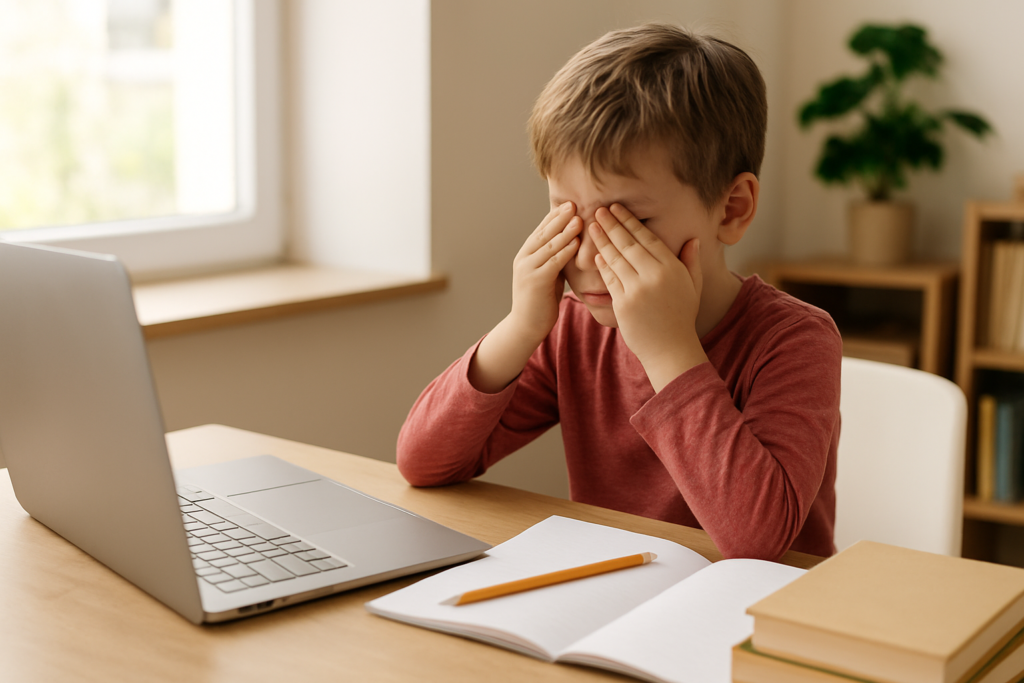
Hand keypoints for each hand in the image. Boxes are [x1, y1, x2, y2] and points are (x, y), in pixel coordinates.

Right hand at [467, 203, 580, 393]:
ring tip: (579, 218)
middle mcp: (523, 258)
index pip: (541, 230)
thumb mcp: (547, 274)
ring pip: (548, 245)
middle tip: (574, 203)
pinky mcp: (535, 281)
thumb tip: (570, 243)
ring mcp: (527, 269)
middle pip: (544, 233)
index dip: (555, 216)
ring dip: (564, 231)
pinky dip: (565, 251)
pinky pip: (553, 262)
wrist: (526, 326)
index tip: (569, 204)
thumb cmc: (540, 301)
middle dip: (559, 218)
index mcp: (526, 255)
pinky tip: (576, 243)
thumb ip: (554, 259)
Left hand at [590, 204, 707, 390]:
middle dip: (612, 225)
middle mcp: (654, 276)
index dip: (630, 222)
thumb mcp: (693, 287)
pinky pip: (610, 279)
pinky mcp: (623, 304)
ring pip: (616, 259)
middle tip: (599, 210)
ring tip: (592, 226)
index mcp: (672, 268)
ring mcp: (637, 290)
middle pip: (629, 244)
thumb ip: (691, 262)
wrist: (671, 350)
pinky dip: (603, 265)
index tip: (617, 208)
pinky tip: (596, 253)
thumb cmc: (681, 318)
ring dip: (603, 240)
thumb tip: (693, 239)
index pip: (647, 238)